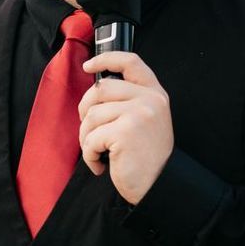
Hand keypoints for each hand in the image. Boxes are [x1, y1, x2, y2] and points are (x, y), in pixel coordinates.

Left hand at [78, 51, 172, 204]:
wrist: (159, 186)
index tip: (88, 66)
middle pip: (100, 89)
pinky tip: (100, 165)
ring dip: (86, 138)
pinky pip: (91, 138)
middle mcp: (149, 99)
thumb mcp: (146, 120)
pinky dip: (89, 155)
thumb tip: (94, 90)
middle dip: (85, 110)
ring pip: (92, 115)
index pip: (130, 62)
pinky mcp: (125, 131)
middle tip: (89, 131)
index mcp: (155, 93)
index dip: (106, 59)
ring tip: (97, 152)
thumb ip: (129, 100)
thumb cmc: (146, 157)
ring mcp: (138, 114)